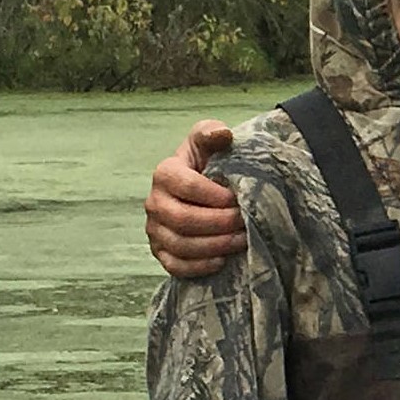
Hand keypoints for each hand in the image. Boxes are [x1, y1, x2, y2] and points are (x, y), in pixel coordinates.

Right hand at [147, 122, 245, 275]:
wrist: (204, 188)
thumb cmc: (209, 163)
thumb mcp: (209, 143)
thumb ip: (212, 133)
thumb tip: (223, 133)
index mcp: (165, 173)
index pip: (189, 187)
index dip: (217, 196)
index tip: (239, 199)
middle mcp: (154, 202)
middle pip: (184, 219)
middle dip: (219, 224)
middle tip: (245, 223)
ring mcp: (155, 230)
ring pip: (181, 245)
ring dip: (215, 245)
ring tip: (242, 241)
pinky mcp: (160, 252)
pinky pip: (175, 266)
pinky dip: (199, 266)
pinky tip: (222, 260)